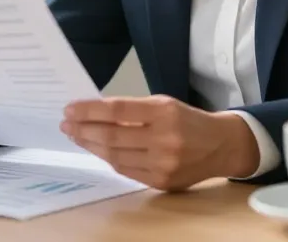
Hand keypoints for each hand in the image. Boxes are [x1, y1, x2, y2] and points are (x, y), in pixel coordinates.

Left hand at [60, 95, 258, 190]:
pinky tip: (98, 150)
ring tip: (77, 136)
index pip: (117, 109)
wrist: (221, 146)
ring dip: (91, 146)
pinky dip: (109, 159)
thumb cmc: (188, 120)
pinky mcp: (161, 181)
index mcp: (164, 112)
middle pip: (112, 135)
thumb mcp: (164, 104)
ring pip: (115, 156)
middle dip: (83, 129)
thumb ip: (133, 110)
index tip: (70, 109)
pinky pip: (126, 170)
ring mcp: (163, 163)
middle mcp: (164, 138)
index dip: (90, 110)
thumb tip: (94, 113)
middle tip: (66, 124)